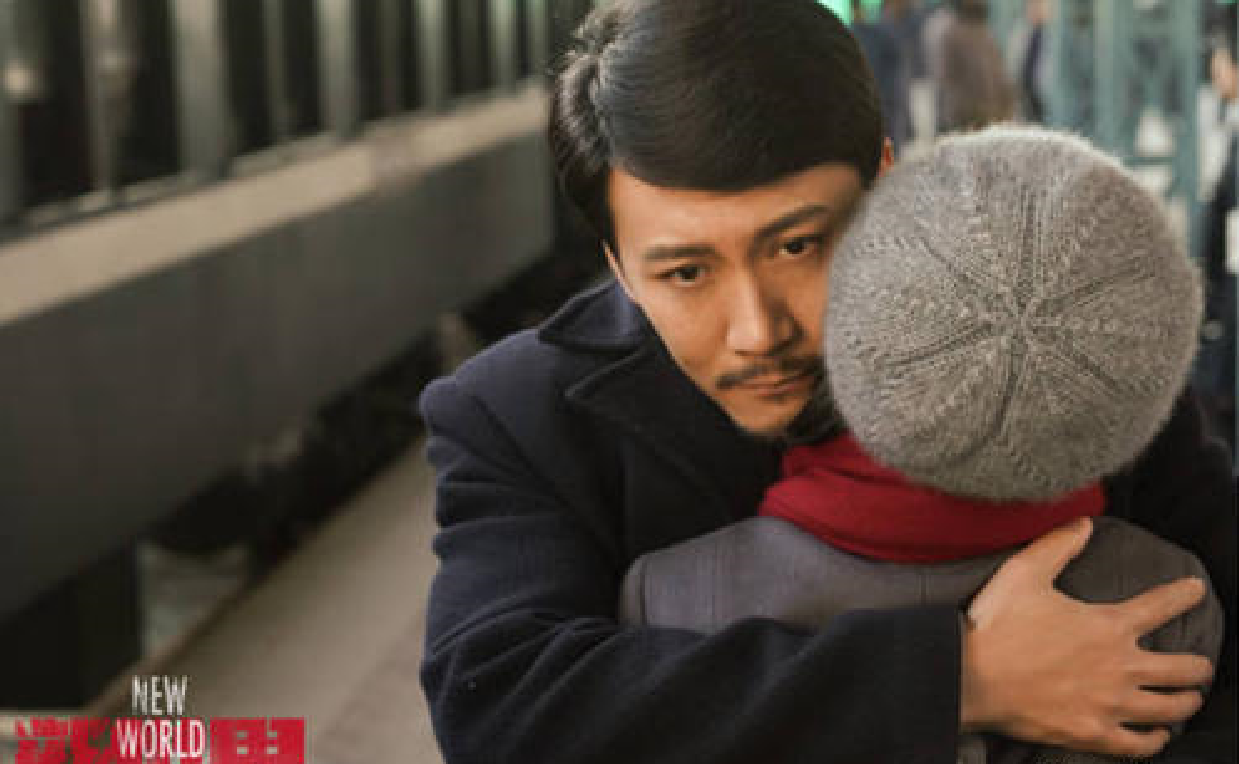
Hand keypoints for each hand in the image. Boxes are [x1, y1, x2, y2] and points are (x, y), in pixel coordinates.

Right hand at [959, 518, 1214, 757]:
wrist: (971, 678)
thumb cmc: (996, 625)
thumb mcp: (1023, 572)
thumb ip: (1058, 546)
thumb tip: (1085, 524)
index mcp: (1107, 625)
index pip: (1159, 606)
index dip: (1183, 595)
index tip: (1196, 590)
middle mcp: (1120, 666)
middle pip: (1182, 668)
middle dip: (1198, 666)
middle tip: (1200, 664)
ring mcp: (1110, 704)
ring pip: (1170, 707)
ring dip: (1186, 701)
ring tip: (1190, 698)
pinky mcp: (1093, 733)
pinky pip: (1139, 744)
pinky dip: (1156, 740)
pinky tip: (1160, 735)